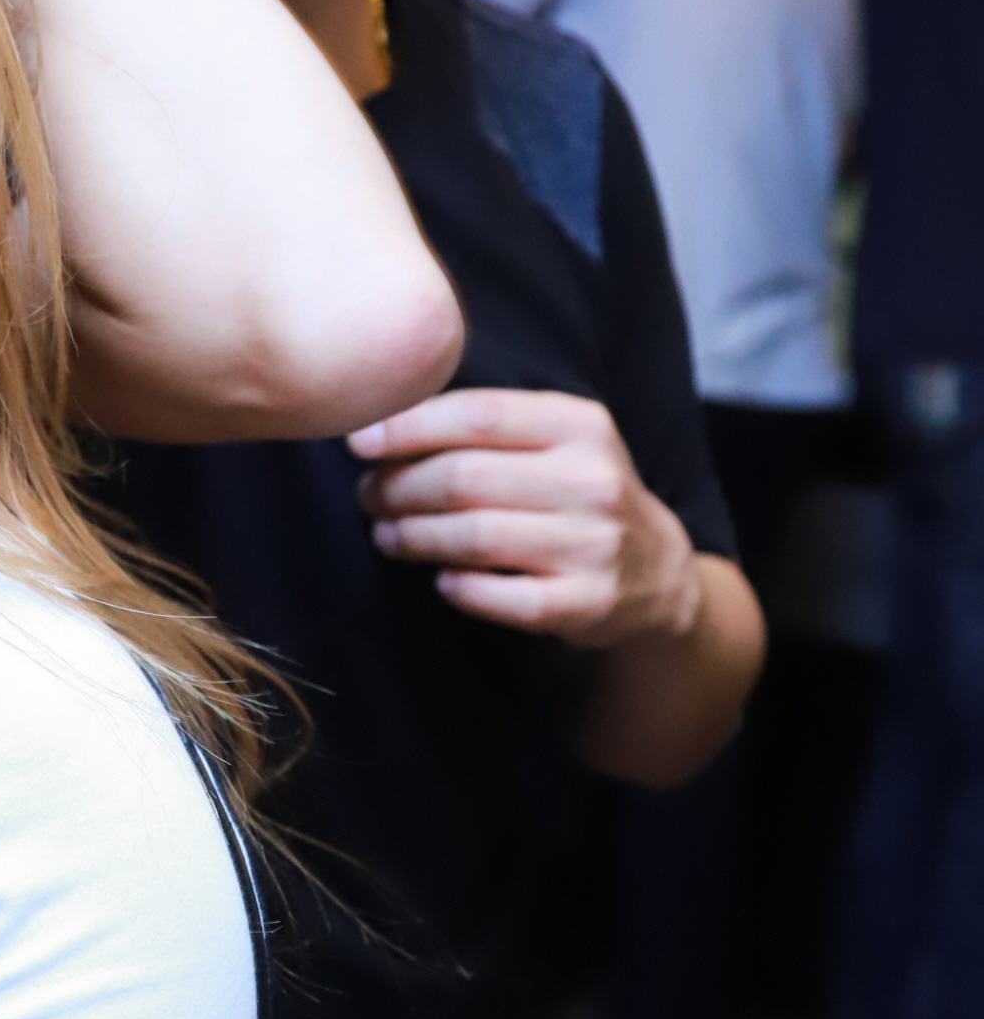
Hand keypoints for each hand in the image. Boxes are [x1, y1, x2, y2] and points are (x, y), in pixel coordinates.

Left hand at [350, 387, 700, 649]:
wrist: (657, 571)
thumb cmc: (577, 493)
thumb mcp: (556, 440)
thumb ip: (487, 425)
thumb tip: (383, 425)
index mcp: (579, 425)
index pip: (478, 415)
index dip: (408, 428)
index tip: (360, 443)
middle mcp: (593, 481)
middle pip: (465, 478)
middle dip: (400, 487)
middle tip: (368, 496)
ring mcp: (594, 545)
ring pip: (475, 537)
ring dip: (415, 536)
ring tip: (387, 535)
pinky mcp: (588, 604)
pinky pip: (501, 599)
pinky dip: (459, 588)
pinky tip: (441, 580)